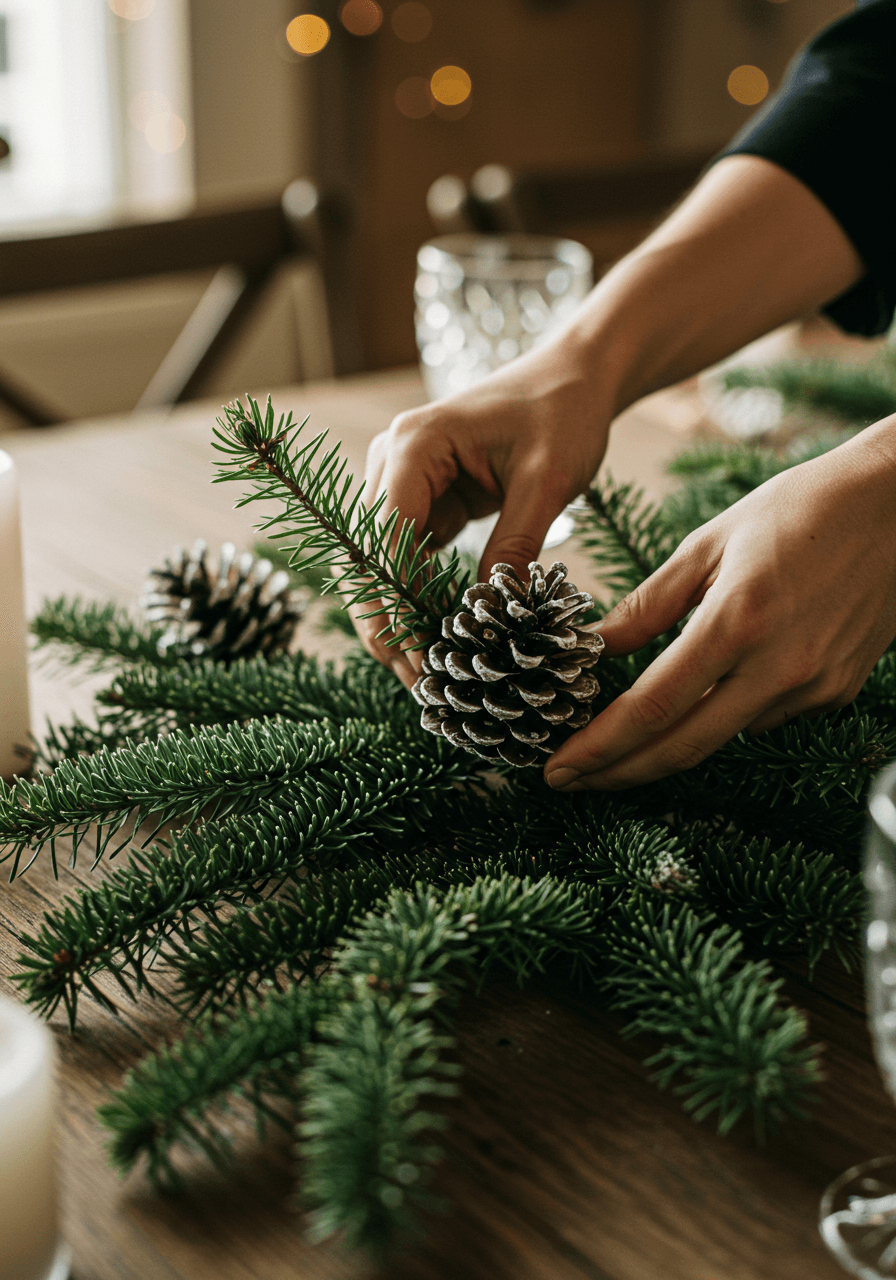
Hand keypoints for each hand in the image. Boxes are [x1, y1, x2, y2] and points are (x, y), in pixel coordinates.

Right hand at [351, 340, 611, 687]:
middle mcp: (391, 461)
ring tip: (425, 674)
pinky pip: (404, 560)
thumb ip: (516, 546)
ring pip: (377, 566)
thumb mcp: (548, 482)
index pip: (383, 539)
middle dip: (385, 623)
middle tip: (416, 682)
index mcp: (414, 445)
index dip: (396, 604)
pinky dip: (416, 601)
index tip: (421, 656)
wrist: (573, 377)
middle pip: (364, 558)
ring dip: (396, 618)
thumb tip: (490, 615)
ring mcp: (400, 482)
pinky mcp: (419, 501)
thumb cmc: (563, 413)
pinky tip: (437, 641)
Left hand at [545, 419, 895, 790]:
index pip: (652, 708)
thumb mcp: (707, 543)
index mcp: (736, 621)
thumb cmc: (798, 509)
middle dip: (618, 773)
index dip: (599, 748)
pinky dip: (724, 713)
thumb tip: (594, 646)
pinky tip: (710, 690)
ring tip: (621, 735)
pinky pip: (763, 719)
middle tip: (569, 781)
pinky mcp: (835, 694)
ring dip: (668, 743)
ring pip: (722, 737)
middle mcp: (778, 666)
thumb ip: (647, 604)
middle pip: (683, 747)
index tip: (558, 768)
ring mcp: (813, 687)